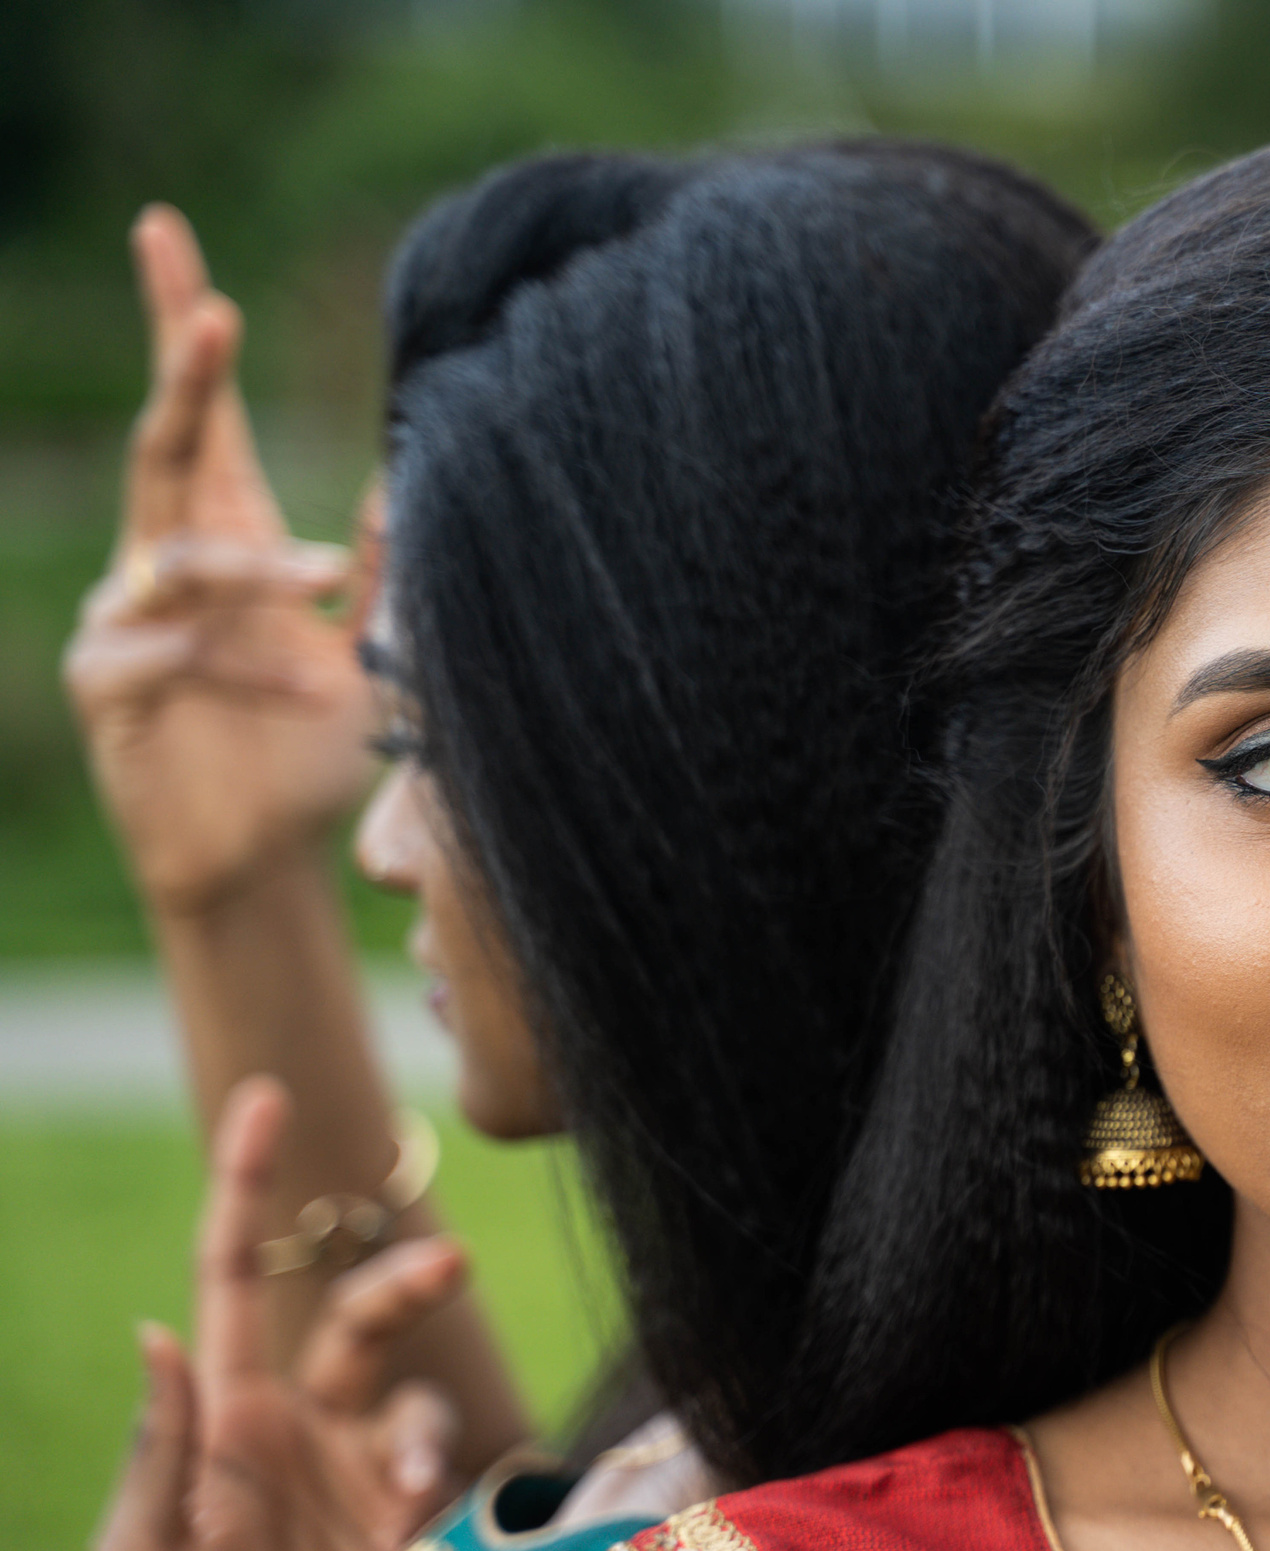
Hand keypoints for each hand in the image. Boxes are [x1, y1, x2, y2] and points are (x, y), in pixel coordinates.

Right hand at [62, 204, 378, 914]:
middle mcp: (164, 561)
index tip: (164, 232)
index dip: (176, 323)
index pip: (201, 416)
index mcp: (224, 532)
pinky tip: (307, 690)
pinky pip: (167, 651)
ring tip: (334, 593)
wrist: (264, 858)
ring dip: (264, 569)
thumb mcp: (370, 646)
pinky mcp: (106, 684)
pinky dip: (247, 666)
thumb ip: (387, 567)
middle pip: (166, 447)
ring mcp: (124, 619)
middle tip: (215, 313)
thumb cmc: (310, 743)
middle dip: (184, 376)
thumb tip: (422, 472)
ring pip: (179, 557)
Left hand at [91, 1078, 468, 1550]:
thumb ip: (168, 1445)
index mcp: (220, 1421)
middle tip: (452, 1267)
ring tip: (415, 1500)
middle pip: (354, 1317)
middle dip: (403, 1284)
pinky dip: (435, 1479)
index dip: (244, 1188)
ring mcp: (362, 1473)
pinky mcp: (417, 1516)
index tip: (260, 1097)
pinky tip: (417, 1526)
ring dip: (423, 1431)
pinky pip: (443, 1461)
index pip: (230, 1280)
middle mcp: (297, 1431)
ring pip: (413, 1391)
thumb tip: (160, 1326)